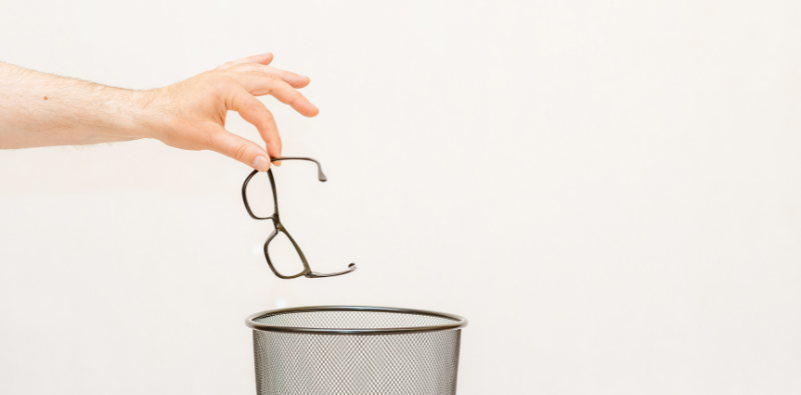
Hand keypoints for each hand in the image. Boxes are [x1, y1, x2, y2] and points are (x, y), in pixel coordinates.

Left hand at [142, 53, 317, 170]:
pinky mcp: (216, 79)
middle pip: (269, 84)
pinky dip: (257, 62)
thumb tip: (263, 161)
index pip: (260, 113)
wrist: (148, 112)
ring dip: (283, 77)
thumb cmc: (171, 120)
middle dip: (293, 97)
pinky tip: (268, 58)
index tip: (275, 155)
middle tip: (311, 109)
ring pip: (260, 72)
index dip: (272, 136)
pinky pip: (242, 66)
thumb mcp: (208, 139)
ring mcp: (222, 76)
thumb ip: (239, 151)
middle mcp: (227, 78)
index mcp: (226, 88)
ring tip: (303, 82)